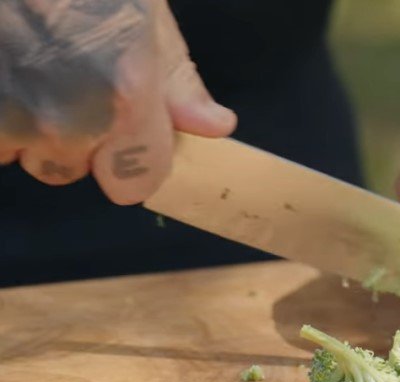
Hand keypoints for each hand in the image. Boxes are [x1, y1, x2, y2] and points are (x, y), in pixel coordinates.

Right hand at [0, 0, 234, 203]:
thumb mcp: (142, 10)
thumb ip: (177, 76)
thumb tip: (215, 125)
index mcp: (125, 95)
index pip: (137, 183)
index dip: (130, 162)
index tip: (124, 139)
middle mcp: (69, 120)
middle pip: (73, 169)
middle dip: (73, 139)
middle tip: (66, 81)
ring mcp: (12, 121)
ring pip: (25, 155)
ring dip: (26, 128)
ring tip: (30, 69)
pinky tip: (5, 71)